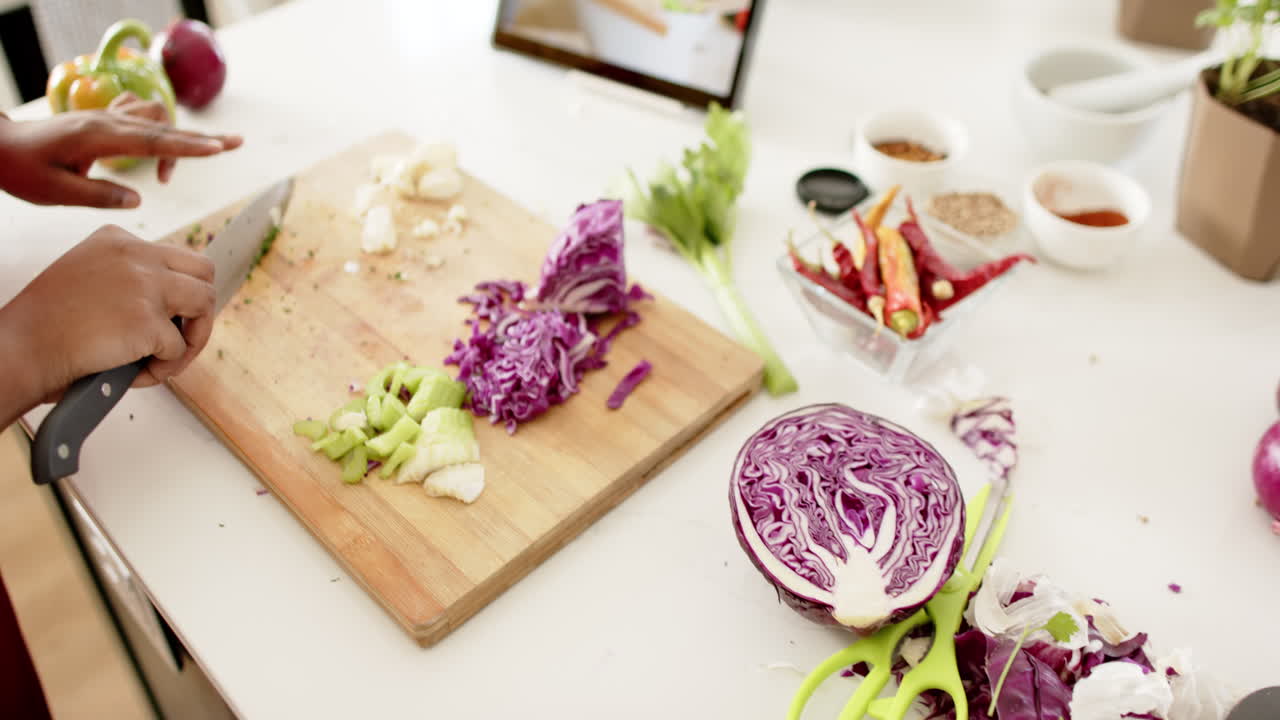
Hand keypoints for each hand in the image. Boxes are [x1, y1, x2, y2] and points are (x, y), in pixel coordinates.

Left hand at [0, 92, 242, 208]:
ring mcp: (104, 118)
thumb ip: (99, 196)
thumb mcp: (55, 193)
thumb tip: (137, 200)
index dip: (189, 148)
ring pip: (155, 120)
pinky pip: (140, 117)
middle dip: (203, 138)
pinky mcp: (101, 120)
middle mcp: (106, 122)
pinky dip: (155, 130)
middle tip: (236, 143)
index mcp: (97, 138)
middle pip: (165, 127)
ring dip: (172, 143)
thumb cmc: (21, 170)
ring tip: (167, 178)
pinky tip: (152, 151)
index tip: (219, 149)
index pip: (153, 142)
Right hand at [0, 225, 215, 425]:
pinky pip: (179, 348)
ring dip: (192, 339)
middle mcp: (136, 255)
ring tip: (166, 360)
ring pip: (205, 304)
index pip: (177, 258)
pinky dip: (163, 368)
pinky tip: (135, 374)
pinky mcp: (148, 320)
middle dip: (200, 308)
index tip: (174, 316)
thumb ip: (126, 276)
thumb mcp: (87, 275)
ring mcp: (145, 285)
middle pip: (204, 272)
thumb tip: (174, 302)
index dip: (181, 292)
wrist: (23, 347)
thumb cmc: (49, 324)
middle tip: (182, 337)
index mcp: (118, 240)